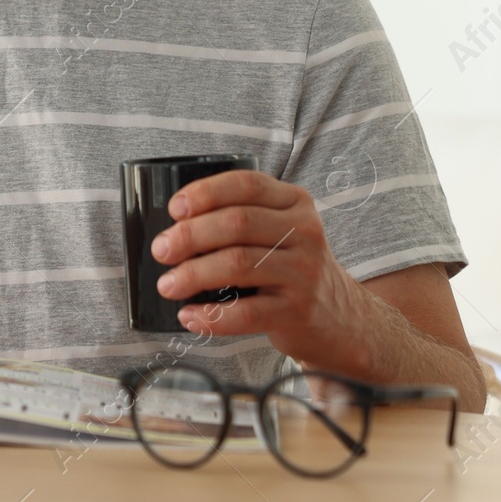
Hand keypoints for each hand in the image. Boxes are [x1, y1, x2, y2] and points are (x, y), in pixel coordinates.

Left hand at [148, 170, 370, 370]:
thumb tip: (172, 227)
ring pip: (237, 264)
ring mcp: (304, 271)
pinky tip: (190, 316)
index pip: (246, 185)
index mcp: (293, 202)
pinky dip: (212, 316)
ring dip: (193, 274)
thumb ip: (240, 217)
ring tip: (168, 285)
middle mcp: (304, 232)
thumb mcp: (278, 229)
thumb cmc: (289, 265)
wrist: (338, 316)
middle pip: (236, 223)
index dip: (205, 193)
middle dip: (189, 235)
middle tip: (161, 250)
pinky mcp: (298, 310)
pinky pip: (247, 312)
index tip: (174, 209)